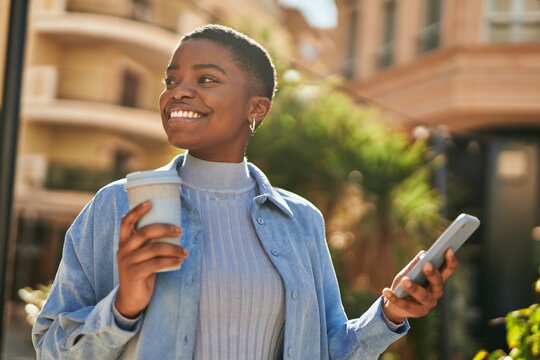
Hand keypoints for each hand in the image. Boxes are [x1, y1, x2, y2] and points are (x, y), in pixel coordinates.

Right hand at [115, 200, 188, 317]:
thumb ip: (149, 243)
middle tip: (179, 230)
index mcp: (124, 242)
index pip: (126, 222)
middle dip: (164, 228)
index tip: (151, 202)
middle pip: (144, 232)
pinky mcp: (135, 275)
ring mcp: (128, 263)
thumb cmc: (141, 272)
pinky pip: (156, 264)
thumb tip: (173, 228)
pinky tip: (180, 261)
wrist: (131, 299)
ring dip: (173, 248)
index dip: (137, 210)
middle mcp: (123, 250)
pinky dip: (171, 261)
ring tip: (185, 251)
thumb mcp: (141, 255)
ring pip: (154, 249)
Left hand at [381, 249, 457, 323]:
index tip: (448, 249)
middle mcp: (436, 292)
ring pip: (423, 295)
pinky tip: (386, 290)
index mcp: (437, 280)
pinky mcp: (416, 312)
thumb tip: (424, 254)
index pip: (448, 270)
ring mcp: (427, 304)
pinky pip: (405, 304)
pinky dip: (395, 297)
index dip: (450, 260)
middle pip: (438, 283)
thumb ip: (416, 263)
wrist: (395, 305)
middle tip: (426, 264)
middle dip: (432, 274)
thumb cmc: (405, 283)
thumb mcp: (409, 271)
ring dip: (414, 287)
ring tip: (404, 280)